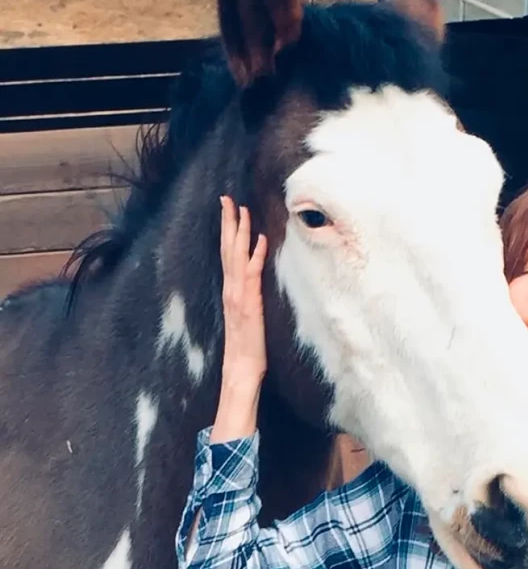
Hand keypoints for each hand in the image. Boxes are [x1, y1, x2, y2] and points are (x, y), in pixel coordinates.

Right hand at [219, 195, 267, 384]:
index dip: (227, 232)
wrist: (241, 369)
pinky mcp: (249, 304)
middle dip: (228, 223)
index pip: (227, 255)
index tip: (228, 211)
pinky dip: (254, 255)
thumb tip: (251, 283)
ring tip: (240, 209)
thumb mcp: (246, 318)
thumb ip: (246, 299)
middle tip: (227, 198)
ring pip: (236, 256)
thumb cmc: (246, 348)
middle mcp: (231, 290)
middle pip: (227, 249)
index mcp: (230, 291)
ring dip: (239, 231)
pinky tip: (259, 239)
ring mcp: (238, 296)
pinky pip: (251, 274)